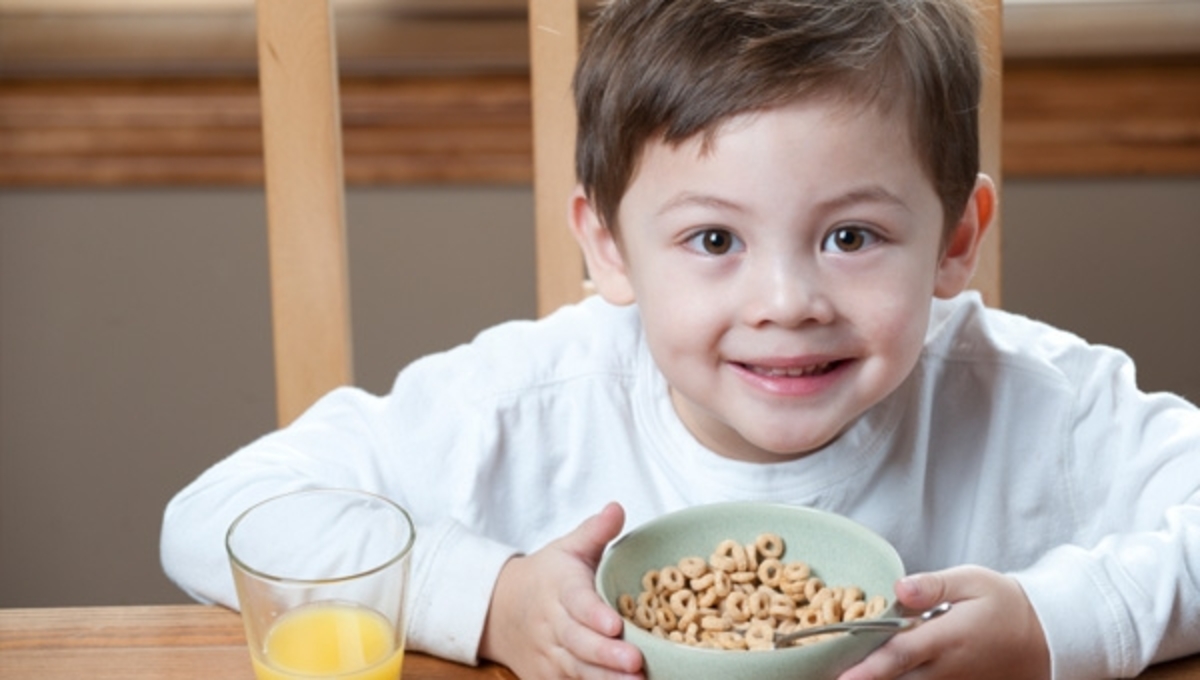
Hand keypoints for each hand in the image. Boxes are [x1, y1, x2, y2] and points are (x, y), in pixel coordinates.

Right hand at [480, 502, 643, 678]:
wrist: (498, 611)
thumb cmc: (546, 578)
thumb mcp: (567, 549)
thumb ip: (595, 532)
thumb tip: (617, 508)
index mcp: (559, 587)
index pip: (577, 601)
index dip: (595, 614)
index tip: (616, 624)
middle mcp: (552, 624)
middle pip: (578, 642)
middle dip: (606, 654)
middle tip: (636, 661)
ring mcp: (548, 655)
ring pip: (576, 670)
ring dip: (605, 679)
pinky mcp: (546, 678)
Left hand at [838, 565, 1048, 679]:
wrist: (1044, 639)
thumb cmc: (1003, 604)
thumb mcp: (973, 582)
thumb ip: (933, 586)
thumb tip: (899, 588)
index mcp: (946, 639)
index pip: (899, 656)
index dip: (868, 669)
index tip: (841, 678)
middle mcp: (946, 670)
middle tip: (823, 674)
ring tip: (835, 673)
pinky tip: (869, 674)